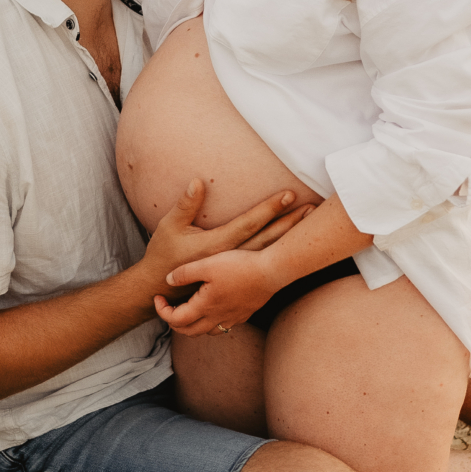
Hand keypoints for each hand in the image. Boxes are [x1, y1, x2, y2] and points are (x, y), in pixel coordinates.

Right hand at [139, 179, 297, 308]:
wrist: (160, 290)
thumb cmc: (164, 254)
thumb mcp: (170, 226)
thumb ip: (185, 204)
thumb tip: (198, 181)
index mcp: (217, 245)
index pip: (250, 223)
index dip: (270, 208)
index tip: (288, 194)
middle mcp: (230, 258)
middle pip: (266, 238)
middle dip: (289, 222)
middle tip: (310, 207)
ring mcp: (233, 270)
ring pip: (267, 252)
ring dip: (288, 237)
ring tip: (307, 224)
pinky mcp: (234, 277)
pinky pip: (260, 265)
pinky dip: (278, 255)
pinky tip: (292, 248)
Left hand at [153, 251, 282, 335]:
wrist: (272, 271)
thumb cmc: (240, 265)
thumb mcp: (207, 264)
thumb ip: (184, 273)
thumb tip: (168, 280)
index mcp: (205, 306)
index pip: (176, 320)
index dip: (162, 311)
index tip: (159, 297)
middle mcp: (218, 317)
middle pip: (189, 331)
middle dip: (174, 322)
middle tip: (169, 307)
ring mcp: (233, 318)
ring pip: (207, 332)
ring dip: (193, 324)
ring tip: (189, 308)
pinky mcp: (245, 314)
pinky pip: (223, 326)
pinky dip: (211, 322)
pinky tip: (214, 308)